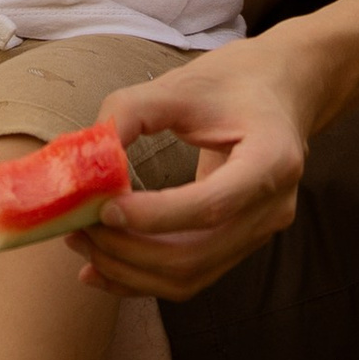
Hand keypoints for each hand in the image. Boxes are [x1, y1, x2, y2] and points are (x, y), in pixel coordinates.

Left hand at [73, 33, 322, 299]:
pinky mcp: (239, 245)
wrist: (279, 91)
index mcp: (272, 159)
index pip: (212, 205)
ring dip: (129, 270)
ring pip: (190, 276)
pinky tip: (102, 268)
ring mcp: (259, 233)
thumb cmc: (233, 81)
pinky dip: (143, 278)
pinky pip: (191, 276)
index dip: (155, 215)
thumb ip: (132, 111)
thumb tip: (86, 157)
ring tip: (83, 242)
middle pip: (196, 253)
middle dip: (129, 249)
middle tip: (79, 227)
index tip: (104, 206)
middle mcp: (272, 208)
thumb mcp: (183, 83)